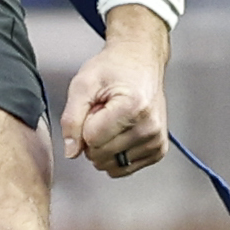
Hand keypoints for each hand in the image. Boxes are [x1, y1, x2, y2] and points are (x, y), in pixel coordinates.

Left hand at [59, 19, 169, 178]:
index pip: (91, 139)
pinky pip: (124, 168)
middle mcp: (149, 127)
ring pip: (110, 165)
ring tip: (113, 120)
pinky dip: (116, 153)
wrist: (141, 60)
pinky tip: (122, 131)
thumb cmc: (114, 68)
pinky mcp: (158, 150)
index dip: (85, 124)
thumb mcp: (83, 84)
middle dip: (93, 136)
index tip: (96, 107)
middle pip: (100, 155)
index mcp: (133, 108)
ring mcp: (156, 141)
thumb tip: (71, 151)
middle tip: (104, 112)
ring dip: (105, 145)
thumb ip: (71, 119)